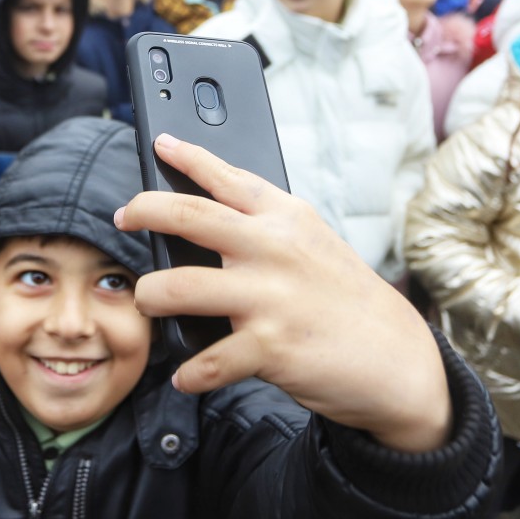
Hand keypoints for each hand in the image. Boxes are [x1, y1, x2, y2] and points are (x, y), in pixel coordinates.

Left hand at [115, 134, 451, 452]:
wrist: (396, 358)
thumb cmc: (346, 299)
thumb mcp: (315, 244)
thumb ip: (267, 229)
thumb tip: (206, 221)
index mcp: (286, 218)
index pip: (226, 176)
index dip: (186, 155)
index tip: (160, 143)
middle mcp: (272, 248)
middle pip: (185, 215)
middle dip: (142, 210)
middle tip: (123, 216)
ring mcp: (267, 297)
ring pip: (173, 288)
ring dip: (149, 298)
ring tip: (150, 304)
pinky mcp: (267, 346)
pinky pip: (203, 361)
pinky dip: (187, 372)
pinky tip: (185, 375)